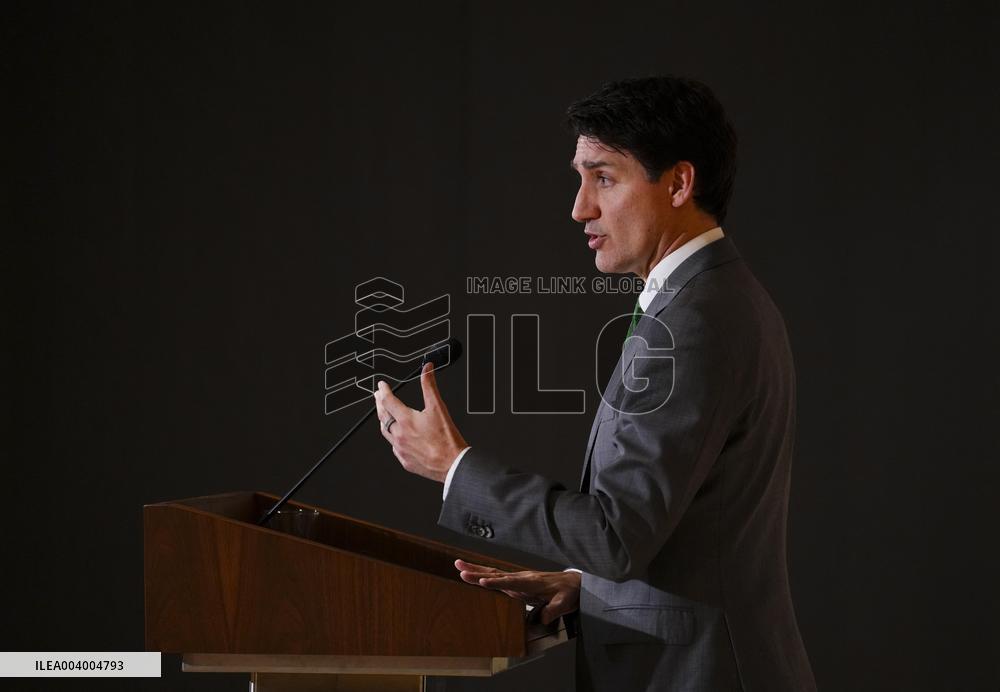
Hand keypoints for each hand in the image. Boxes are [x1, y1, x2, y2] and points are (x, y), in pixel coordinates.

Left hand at [374, 362, 467, 482]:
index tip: (381, 386)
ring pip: (386, 432)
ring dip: (383, 421)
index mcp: (406, 420)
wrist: (452, 464)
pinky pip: (394, 447)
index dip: (383, 391)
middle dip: (379, 404)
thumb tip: (426, 370)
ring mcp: (400, 449)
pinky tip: (397, 437)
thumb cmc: (447, 439)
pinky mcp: (405, 460)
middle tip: (378, 397)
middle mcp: (399, 435)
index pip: (388, 401)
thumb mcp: (439, 407)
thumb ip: (429, 386)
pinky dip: (393, 438)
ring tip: (383, 415)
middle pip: (383, 416)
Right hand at [454, 559, 580, 624]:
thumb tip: (542, 617)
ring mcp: (518, 579)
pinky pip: (498, 577)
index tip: (482, 582)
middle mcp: (522, 578)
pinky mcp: (517, 582)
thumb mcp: (565, 602)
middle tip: (460, 569)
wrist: (573, 583)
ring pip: (494, 573)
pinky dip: (484, 574)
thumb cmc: (569, 591)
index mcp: (532, 582)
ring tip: (459, 566)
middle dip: (478, 572)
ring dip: (476, 570)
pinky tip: (474, 574)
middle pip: (497, 574)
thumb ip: (554, 609)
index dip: (496, 583)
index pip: (511, 582)